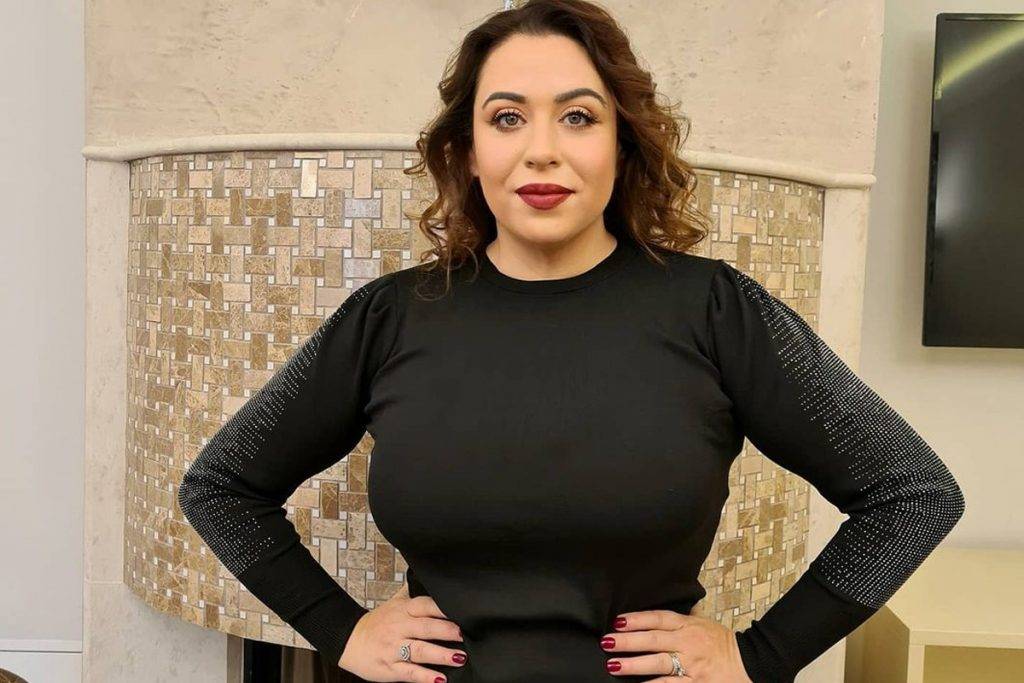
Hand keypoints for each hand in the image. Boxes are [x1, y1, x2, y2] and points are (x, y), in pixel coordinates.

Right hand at [338, 591, 467, 681]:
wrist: (348, 641)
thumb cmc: (377, 623)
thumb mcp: (394, 603)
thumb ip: (412, 591)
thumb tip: (426, 574)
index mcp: (402, 610)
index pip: (425, 605)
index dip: (442, 608)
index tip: (462, 612)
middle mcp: (399, 628)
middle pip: (425, 628)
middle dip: (446, 631)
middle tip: (465, 635)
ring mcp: (394, 648)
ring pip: (419, 651)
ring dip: (440, 655)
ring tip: (459, 658)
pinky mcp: (390, 668)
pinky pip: (409, 672)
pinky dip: (425, 676)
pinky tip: (439, 679)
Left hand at [599, 609, 751, 681]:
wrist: (751, 662)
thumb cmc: (722, 643)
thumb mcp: (703, 623)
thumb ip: (682, 619)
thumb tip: (663, 610)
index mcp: (688, 625)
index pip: (658, 618)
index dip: (636, 619)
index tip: (617, 621)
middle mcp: (688, 643)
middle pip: (653, 639)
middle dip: (628, 641)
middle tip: (607, 641)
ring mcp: (691, 664)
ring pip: (658, 664)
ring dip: (634, 665)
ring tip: (614, 665)